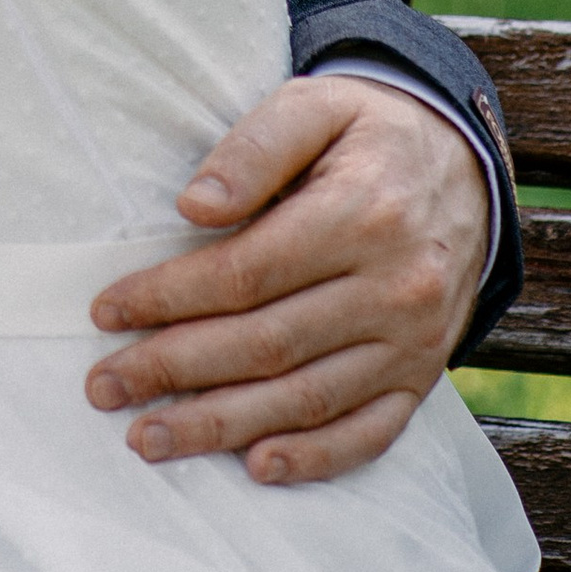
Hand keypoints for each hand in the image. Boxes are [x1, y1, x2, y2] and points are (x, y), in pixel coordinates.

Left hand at [84, 76, 490, 487]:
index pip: (246, 271)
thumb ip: (255, 148)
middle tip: (104, 388)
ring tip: (149, 437)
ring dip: (222, 425)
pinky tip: (254, 466)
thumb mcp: (316, 105)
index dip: (169, 297)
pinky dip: (314, 457)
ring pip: (307, 397)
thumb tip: (195, 205)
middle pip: (267, 343)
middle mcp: (395, 286)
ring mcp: (414, 342)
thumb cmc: (369, 133)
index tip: (106, 311)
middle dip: (175, 369)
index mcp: (362, 212)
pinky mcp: (423, 377)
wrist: (467, 169)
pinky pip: (370, 432)